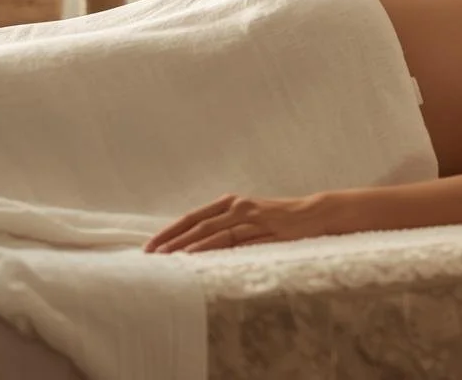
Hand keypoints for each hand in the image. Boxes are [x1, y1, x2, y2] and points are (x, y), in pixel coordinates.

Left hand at [144, 193, 319, 253]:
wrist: (313, 213)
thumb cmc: (280, 218)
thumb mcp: (250, 218)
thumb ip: (228, 226)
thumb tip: (199, 243)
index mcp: (231, 202)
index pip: (193, 216)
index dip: (170, 231)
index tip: (149, 246)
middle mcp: (237, 206)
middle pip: (197, 223)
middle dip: (171, 239)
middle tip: (149, 255)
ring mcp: (250, 217)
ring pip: (211, 232)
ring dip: (186, 245)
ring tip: (165, 259)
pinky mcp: (262, 230)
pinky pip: (232, 240)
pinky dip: (211, 247)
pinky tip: (197, 256)